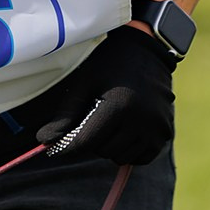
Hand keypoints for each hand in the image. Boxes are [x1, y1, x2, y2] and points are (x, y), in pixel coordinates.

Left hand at [32, 25, 176, 165]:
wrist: (148, 51)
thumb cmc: (110, 65)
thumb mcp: (84, 85)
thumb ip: (65, 115)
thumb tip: (44, 142)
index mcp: (119, 106)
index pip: (85, 143)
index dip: (68, 146)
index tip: (58, 145)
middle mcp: (141, 119)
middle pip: (102, 151)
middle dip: (94, 139)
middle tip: (97, 118)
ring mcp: (157, 127)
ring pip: (120, 157)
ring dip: (111, 145)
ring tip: (113, 122)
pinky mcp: (165, 133)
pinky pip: (140, 158)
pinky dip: (130, 150)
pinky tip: (127, 130)